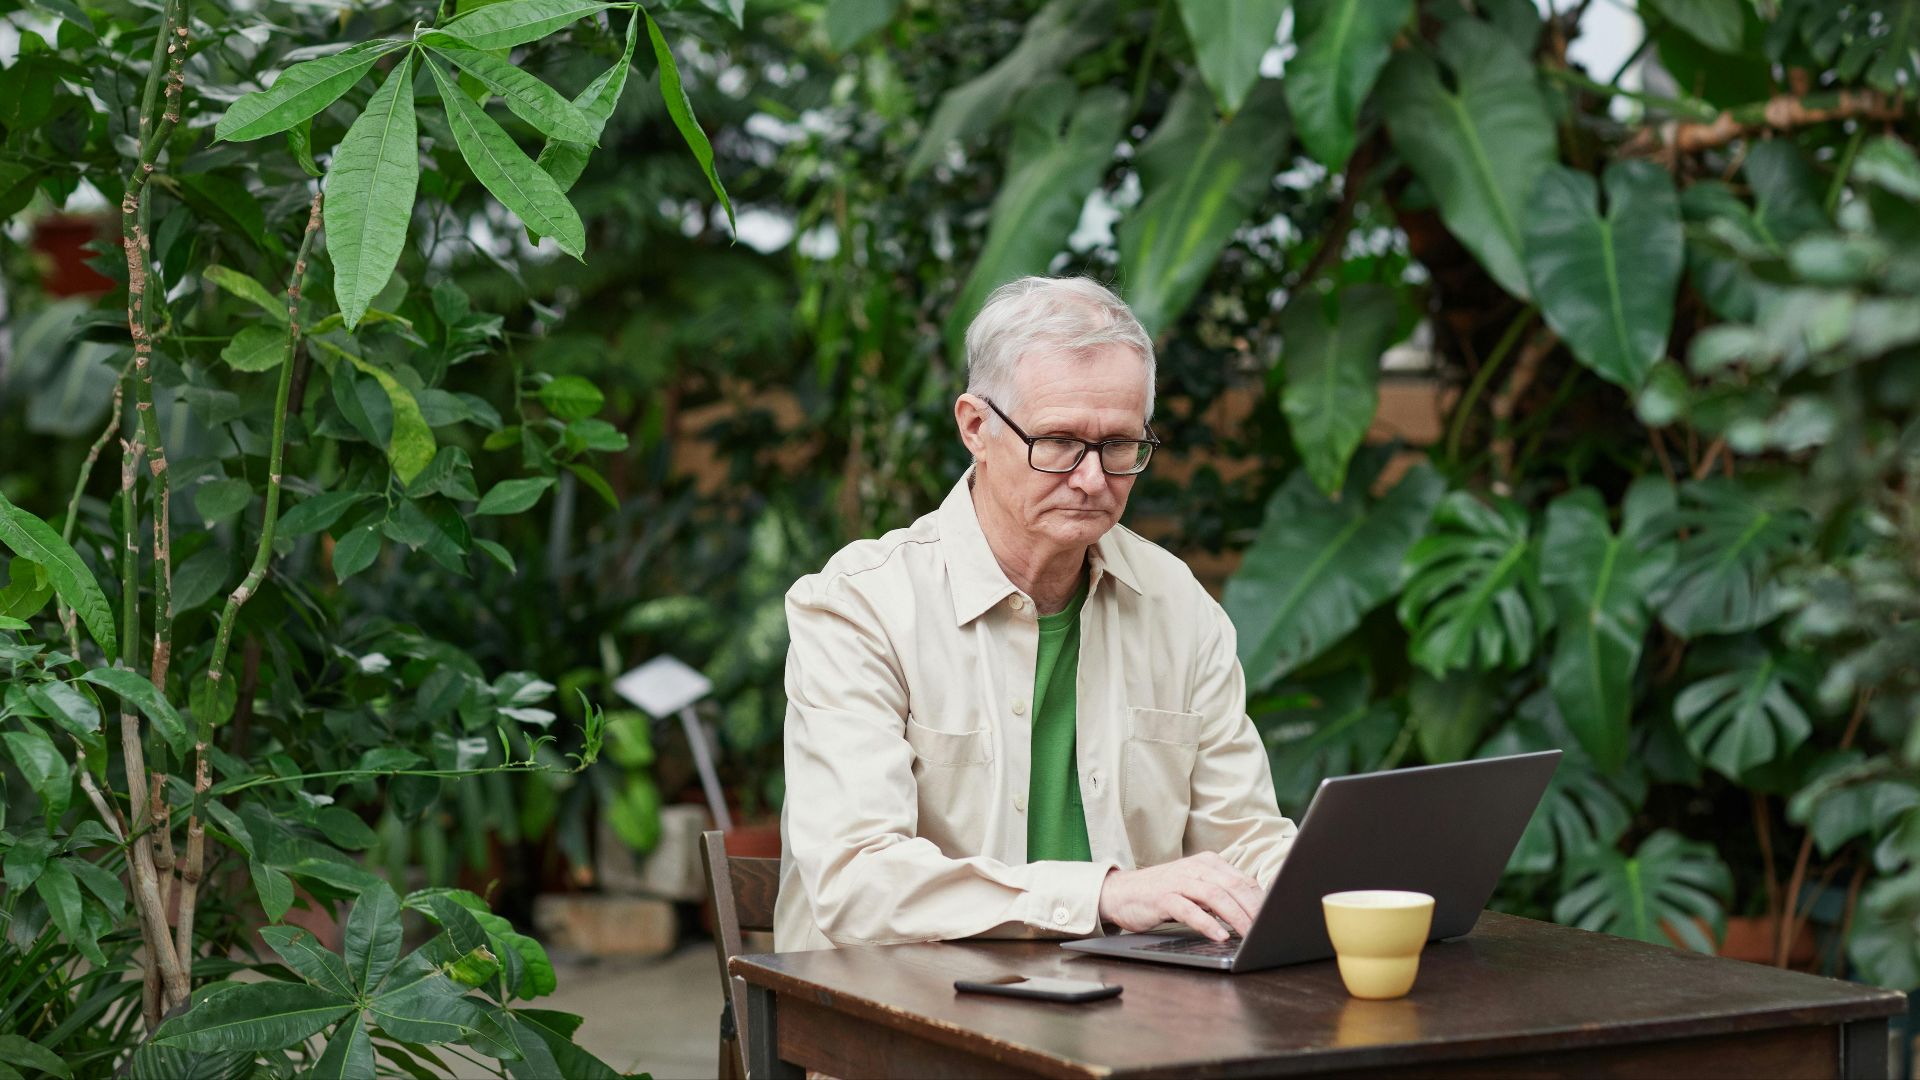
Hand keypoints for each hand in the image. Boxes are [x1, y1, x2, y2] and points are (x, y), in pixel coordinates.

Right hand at [1097, 852, 1264, 941]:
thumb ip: (1220, 895)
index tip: (1275, 919)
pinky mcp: (1163, 897)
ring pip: (1216, 896)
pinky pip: (1190, 910)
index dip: (1262, 901)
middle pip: (1234, 886)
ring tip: (1249, 935)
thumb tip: (1253, 913)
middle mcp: (1196, 868)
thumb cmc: (1163, 893)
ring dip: (1236, 917)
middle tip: (1267, 930)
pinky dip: (1207, 923)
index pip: (1244, 880)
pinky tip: (1219, 936)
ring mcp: (1179, 881)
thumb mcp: (1196, 888)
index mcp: (1208, 863)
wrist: (1121, 893)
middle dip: (1254, 910)